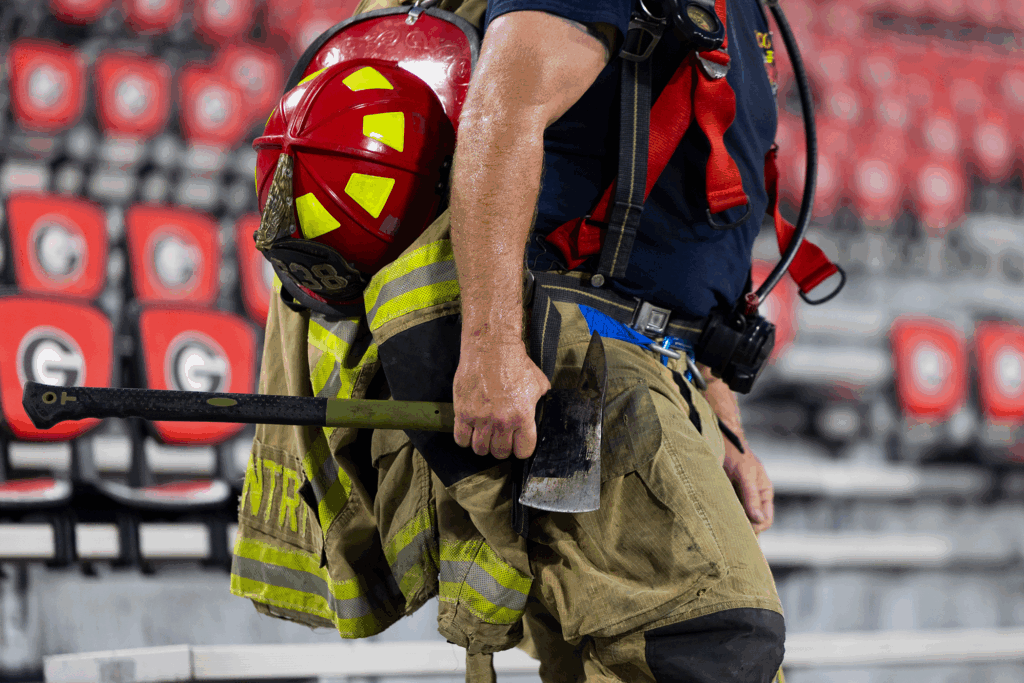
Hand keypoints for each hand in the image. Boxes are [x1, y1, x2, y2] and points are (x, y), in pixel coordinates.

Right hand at [453, 339, 550, 459]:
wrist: (491, 348)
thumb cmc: (514, 362)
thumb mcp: (538, 383)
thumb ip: (540, 401)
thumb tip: (540, 408)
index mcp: (523, 416)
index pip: (523, 451)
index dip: (520, 449)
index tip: (516, 444)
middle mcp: (502, 421)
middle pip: (500, 453)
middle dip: (500, 447)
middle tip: (499, 437)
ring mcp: (481, 418)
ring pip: (480, 449)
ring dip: (482, 445)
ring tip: (483, 434)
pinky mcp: (463, 412)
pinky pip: (461, 439)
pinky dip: (465, 438)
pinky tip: (469, 430)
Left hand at [722, 438, 773, 535]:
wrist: (719, 440)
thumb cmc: (736, 455)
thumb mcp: (745, 474)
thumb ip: (751, 495)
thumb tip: (758, 520)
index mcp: (763, 493)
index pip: (765, 520)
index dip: (756, 528)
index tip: (743, 530)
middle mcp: (753, 498)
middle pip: (752, 522)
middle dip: (743, 528)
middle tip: (729, 532)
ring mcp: (739, 498)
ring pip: (739, 519)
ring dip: (731, 523)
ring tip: (720, 526)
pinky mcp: (725, 497)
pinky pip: (727, 512)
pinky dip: (722, 516)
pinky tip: (714, 517)